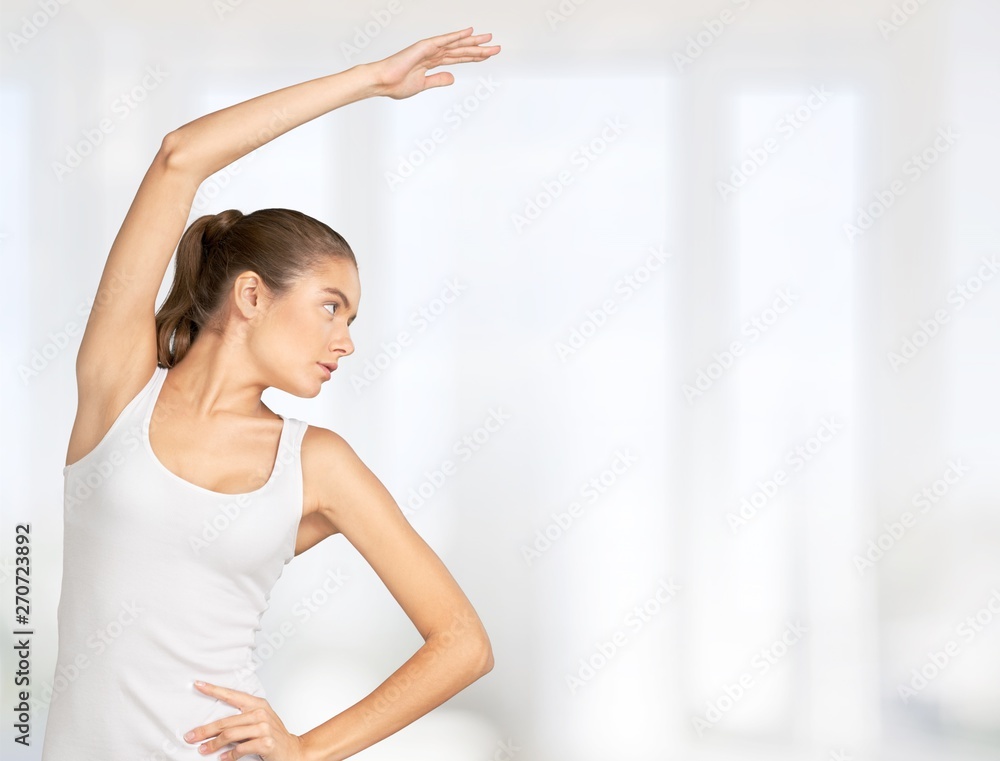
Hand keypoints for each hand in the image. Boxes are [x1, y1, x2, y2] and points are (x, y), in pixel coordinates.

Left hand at [184, 680, 304, 760]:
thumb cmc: (274, 736)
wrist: (293, 750)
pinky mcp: (265, 743)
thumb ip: (242, 718)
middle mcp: (260, 713)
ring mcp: (264, 728)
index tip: (198, 685)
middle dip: (204, 730)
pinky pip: (240, 749)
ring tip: (203, 750)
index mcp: (258, 704)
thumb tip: (215, 725)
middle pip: (225, 721)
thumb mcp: (260, 721)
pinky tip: (222, 757)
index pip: (231, 694)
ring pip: (230, 735)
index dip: (214, 689)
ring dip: (213, 745)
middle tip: (190, 736)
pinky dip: (229, 755)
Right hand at [365, 26, 499, 99]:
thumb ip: (438, 80)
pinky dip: (456, 35)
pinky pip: (443, 40)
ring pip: (456, 45)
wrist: (382, 83)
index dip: (474, 57)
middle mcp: (433, 54)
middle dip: (479, 49)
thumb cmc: (396, 84)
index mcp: (432, 62)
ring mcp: (429, 49)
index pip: (458, 58)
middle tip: (496, 46)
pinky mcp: (424, 47)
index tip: (487, 56)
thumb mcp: (423, 85)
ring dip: (473, 42)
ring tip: (488, 39)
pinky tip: (469, 32)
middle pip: (461, 50)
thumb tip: (452, 78)